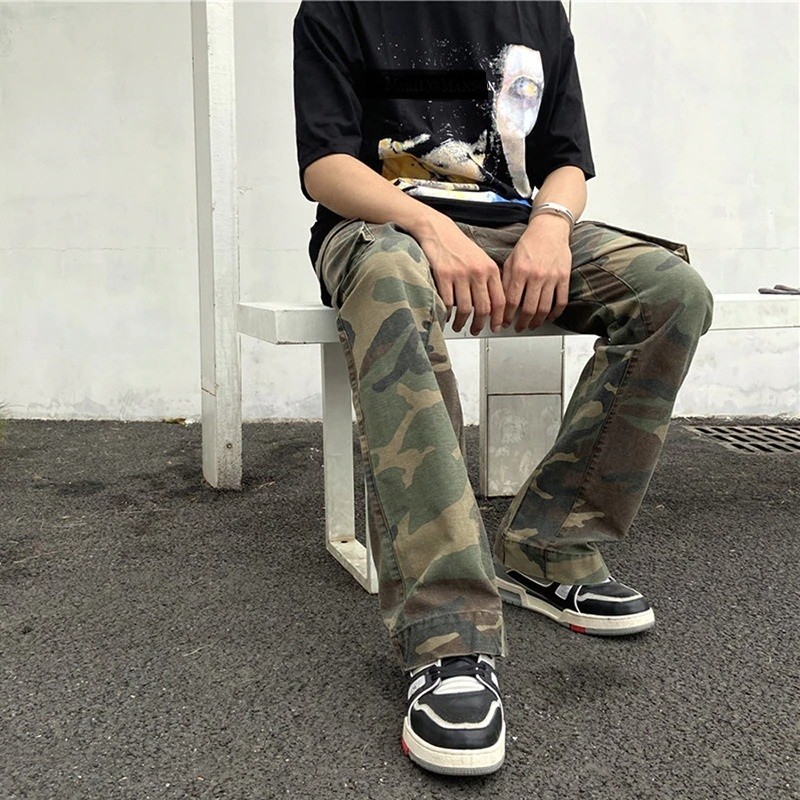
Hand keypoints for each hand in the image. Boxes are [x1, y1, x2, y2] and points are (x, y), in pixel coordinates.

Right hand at [416, 218, 505, 334]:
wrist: (437, 230)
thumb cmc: (458, 246)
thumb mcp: (480, 259)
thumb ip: (488, 280)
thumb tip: (492, 305)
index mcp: (490, 268)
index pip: (500, 300)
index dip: (498, 318)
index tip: (495, 326)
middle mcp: (477, 272)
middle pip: (483, 308)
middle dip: (479, 324)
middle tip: (476, 330)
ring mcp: (460, 274)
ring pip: (465, 309)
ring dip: (462, 322)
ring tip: (459, 326)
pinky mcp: (443, 275)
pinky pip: (447, 302)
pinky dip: (447, 313)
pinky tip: (446, 316)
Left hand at [502, 214, 572, 331]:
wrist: (550, 229)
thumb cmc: (529, 244)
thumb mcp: (511, 260)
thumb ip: (506, 281)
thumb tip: (500, 301)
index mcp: (520, 271)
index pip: (511, 301)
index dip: (507, 316)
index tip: (504, 322)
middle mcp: (536, 275)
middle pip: (528, 309)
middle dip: (522, 323)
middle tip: (518, 327)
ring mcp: (552, 277)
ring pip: (544, 308)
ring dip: (537, 321)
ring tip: (532, 325)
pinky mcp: (564, 277)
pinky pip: (561, 301)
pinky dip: (556, 313)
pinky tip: (550, 317)